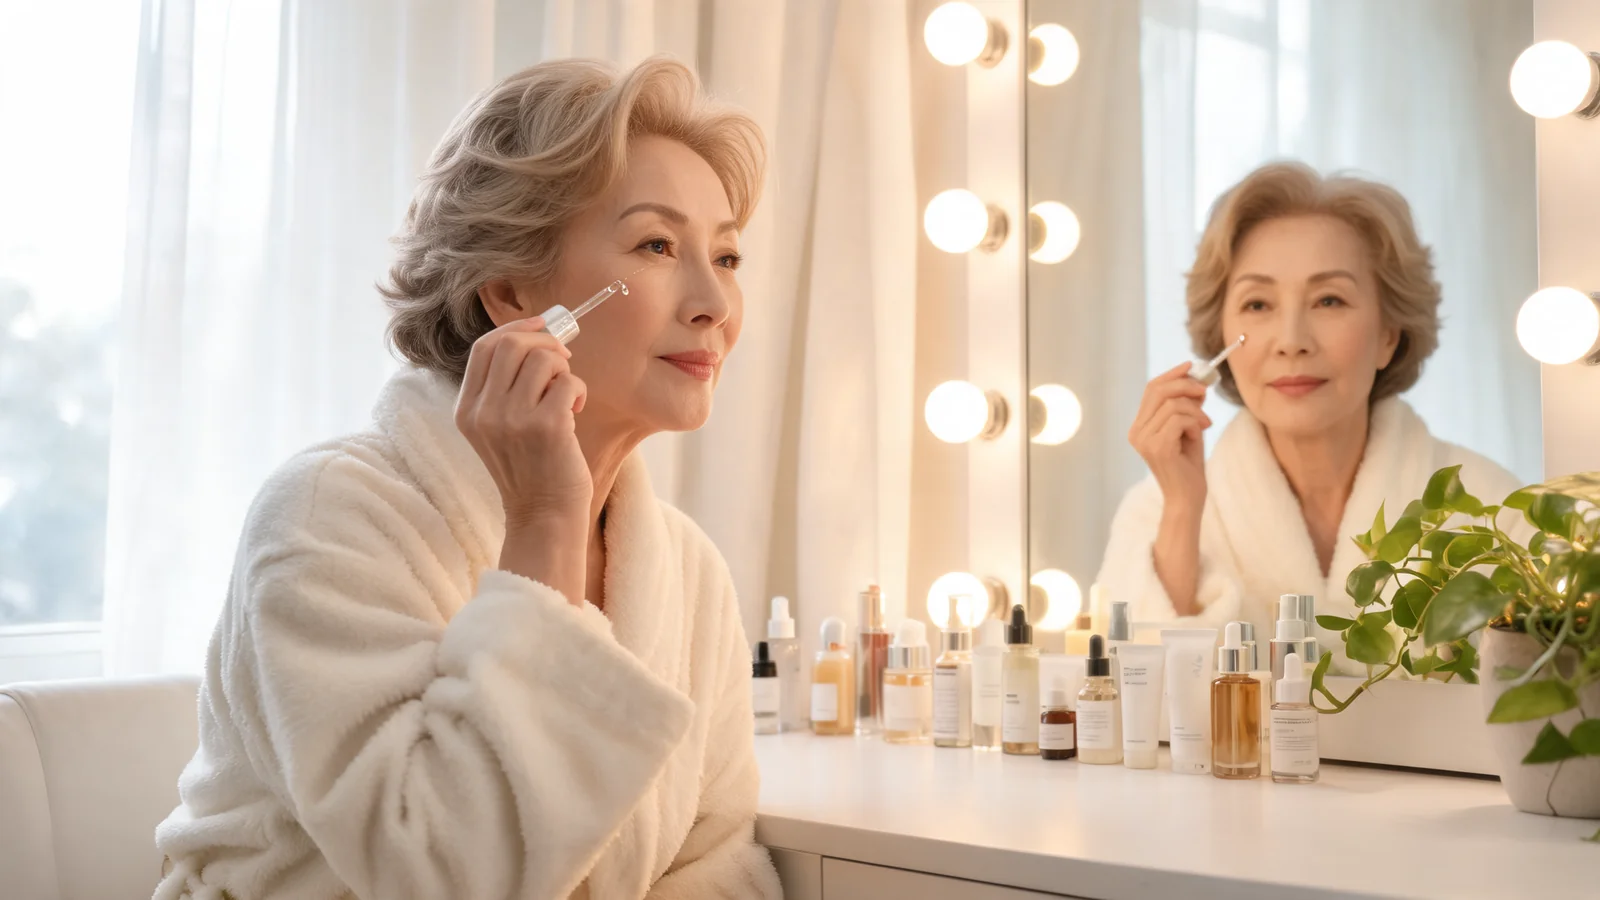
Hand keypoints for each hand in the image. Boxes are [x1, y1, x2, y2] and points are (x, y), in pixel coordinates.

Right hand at [456, 315, 591, 544]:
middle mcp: (484, 412)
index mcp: (467, 410)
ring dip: (564, 370)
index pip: (483, 348)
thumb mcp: (501, 427)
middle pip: (511, 344)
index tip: (540, 326)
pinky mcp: (545, 427)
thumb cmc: (532, 467)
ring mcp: (512, 419)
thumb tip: (540, 334)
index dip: (515, 329)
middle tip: (563, 360)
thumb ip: (506, 386)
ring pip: (543, 358)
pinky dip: (578, 390)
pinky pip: (567, 381)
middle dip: (545, 341)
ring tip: (567, 396)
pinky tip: (575, 411)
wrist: (543, 515)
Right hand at [1129, 361, 1211, 519]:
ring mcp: (1144, 440)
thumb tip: (1195, 380)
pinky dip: (1196, 423)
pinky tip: (1199, 436)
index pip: (1151, 389)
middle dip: (1186, 386)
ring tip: (1205, 425)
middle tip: (1205, 393)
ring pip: (1173, 405)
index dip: (1172, 375)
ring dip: (1196, 411)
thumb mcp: (1188, 428)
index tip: (1192, 366)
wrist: (1188, 497)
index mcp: (1139, 427)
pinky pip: (1180, 419)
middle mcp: (1136, 432)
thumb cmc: (1188, 465)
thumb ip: (1187, 406)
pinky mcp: (1158, 447)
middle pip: (1159, 391)